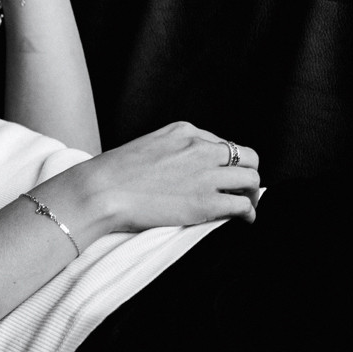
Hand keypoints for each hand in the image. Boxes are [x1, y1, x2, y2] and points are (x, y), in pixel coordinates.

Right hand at [46, 121, 261, 242]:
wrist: (101, 191)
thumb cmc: (113, 173)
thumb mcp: (146, 146)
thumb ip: (170, 151)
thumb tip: (182, 169)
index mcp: (184, 131)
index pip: (221, 143)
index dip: (225, 162)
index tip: (221, 175)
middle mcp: (200, 148)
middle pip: (246, 156)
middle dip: (246, 172)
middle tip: (241, 189)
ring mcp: (206, 174)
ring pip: (251, 179)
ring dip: (252, 192)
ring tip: (246, 204)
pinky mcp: (207, 201)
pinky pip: (243, 205)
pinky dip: (249, 213)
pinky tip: (245, 220)